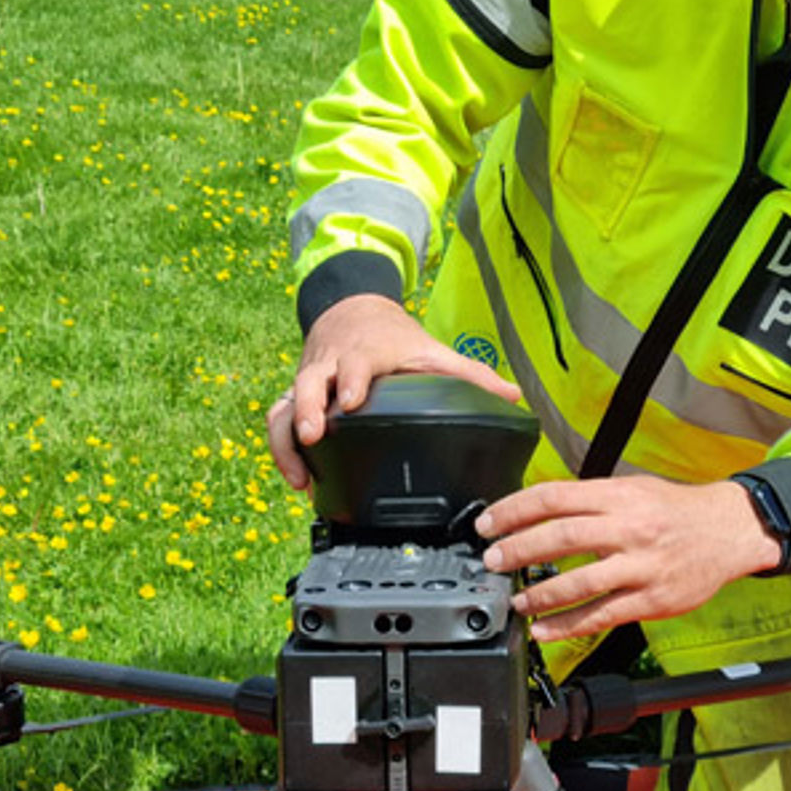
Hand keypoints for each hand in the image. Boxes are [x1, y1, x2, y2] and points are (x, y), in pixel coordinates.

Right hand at [267, 294, 520, 488]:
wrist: (351, 311)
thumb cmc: (394, 339)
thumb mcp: (431, 351)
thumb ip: (469, 374)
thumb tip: (513, 395)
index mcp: (365, 354)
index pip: (354, 363)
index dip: (351, 379)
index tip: (352, 398)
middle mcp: (330, 367)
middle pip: (308, 383)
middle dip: (306, 410)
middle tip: (312, 436)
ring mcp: (308, 382)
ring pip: (283, 406)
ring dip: (287, 439)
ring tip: (299, 476)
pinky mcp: (294, 397)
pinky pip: (278, 421)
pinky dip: (282, 450)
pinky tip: (298, 480)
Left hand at [476, 474, 782, 641]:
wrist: (729, 531)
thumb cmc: (676, 510)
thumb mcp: (633, 488)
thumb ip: (591, 499)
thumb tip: (540, 508)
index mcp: (618, 495)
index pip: (554, 497)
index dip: (514, 510)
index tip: (490, 524)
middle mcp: (628, 527)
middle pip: (561, 536)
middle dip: (519, 550)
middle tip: (493, 561)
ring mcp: (641, 565)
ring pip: (581, 581)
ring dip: (540, 594)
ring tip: (517, 601)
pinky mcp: (652, 598)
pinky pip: (603, 614)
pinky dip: (569, 625)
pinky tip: (545, 630)